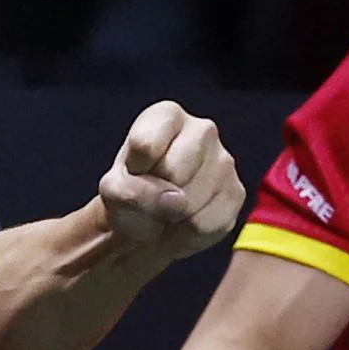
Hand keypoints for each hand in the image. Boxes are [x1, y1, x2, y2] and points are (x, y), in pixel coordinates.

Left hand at [98, 101, 244, 260]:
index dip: (133, 170)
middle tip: (150, 194)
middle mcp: (202, 130)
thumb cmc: (129, 194)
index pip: (145, 144)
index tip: (134, 172)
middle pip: (172, 172)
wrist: (146, 224)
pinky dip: (184, 233)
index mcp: (167, 115)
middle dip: (154, 193)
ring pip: (189, 201)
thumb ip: (130, 190)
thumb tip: (176, 201)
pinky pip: (204, 224)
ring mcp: (225, 161)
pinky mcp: (235, 194)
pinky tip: (181, 222)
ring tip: (165, 210)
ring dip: (168, 217)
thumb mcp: (113, 189)